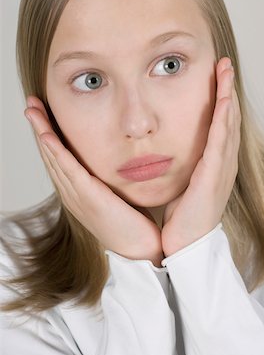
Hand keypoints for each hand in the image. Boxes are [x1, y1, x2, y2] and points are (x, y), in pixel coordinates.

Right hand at [24, 97, 162, 266]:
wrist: (140, 249)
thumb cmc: (132, 223)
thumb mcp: (117, 193)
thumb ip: (108, 177)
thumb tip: (114, 157)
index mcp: (78, 191)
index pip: (59, 157)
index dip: (49, 134)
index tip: (43, 112)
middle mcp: (72, 192)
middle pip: (51, 155)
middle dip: (40, 127)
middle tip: (31, 104)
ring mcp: (78, 196)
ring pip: (55, 159)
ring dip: (42, 133)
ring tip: (33, 111)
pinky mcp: (89, 198)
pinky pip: (69, 171)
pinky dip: (57, 152)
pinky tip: (48, 137)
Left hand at [161, 57, 240, 256]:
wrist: (184, 245)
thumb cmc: (181, 216)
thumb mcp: (182, 183)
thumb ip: (182, 164)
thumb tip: (167, 148)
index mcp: (214, 164)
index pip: (219, 125)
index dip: (220, 99)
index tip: (216, 76)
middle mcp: (222, 164)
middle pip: (228, 120)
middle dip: (227, 90)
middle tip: (224, 65)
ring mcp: (221, 170)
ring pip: (228, 126)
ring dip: (228, 97)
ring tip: (226, 72)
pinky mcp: (213, 178)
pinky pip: (220, 144)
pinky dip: (224, 121)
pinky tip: (224, 102)